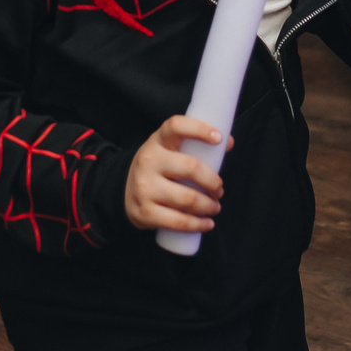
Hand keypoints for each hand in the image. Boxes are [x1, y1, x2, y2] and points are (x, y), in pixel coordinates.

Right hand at [124, 114, 223, 232]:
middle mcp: (149, 161)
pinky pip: (178, 221)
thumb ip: (197, 145)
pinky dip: (198, 224)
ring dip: (209, 205)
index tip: (218, 138)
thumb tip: (228, 142)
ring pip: (188, 198)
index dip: (199, 129)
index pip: (176, 126)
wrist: (122, 190)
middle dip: (213, 182)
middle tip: (219, 190)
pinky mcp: (144, 212)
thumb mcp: (170, 150)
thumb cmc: (158, 168)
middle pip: (191, 168)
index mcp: (158, 141)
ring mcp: (144, 187)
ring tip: (215, 207)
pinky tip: (207, 223)